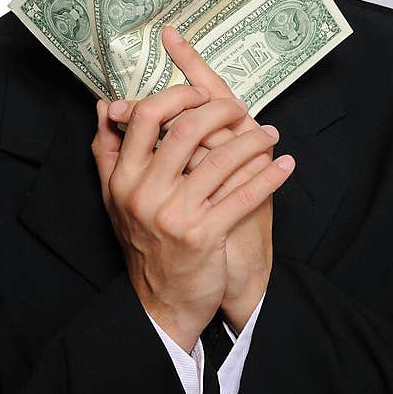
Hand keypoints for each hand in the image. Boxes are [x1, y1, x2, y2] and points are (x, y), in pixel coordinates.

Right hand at [108, 26, 295, 331]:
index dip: (176, 95)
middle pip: (185, 129)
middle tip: (240, 108)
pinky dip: (269, 177)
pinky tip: (286, 165)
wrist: (160, 302)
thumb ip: (108, 149)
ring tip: (270, 133)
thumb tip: (106, 104)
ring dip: (254, 141)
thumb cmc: (143, 242)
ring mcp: (175, 215)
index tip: (199, 91)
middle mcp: (145, 193)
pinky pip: (243, 197)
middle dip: (220, 110)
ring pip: (221, 160)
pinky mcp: (204, 236)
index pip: (145, 118)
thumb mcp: (115, 196)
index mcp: (124, 178)